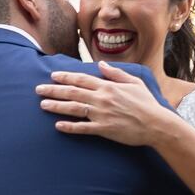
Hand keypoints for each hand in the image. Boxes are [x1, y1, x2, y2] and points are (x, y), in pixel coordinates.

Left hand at [35, 61, 173, 146]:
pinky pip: (83, 128)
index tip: (52, 75)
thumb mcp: (134, 82)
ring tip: (43, 105)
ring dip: (57, 106)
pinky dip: (69, 127)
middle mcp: (102, 98)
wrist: (156, 124)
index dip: (65, 77)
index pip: (82, 79)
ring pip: (74, 108)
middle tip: (38, 89)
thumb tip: (101, 64)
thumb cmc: (147, 103)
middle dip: (54, 90)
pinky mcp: (104, 130)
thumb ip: (116, 73)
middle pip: (73, 92)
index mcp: (108, 86)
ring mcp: (102, 114)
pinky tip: (58, 126)